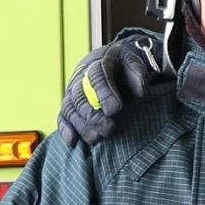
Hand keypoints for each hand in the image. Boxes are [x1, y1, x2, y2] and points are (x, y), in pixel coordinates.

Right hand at [59, 30, 167, 146]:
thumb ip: (138, 74)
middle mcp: (81, 77)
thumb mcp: (135, 63)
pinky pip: (63, 116)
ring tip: (95, 138)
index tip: (115, 109)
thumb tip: (140, 91)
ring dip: (81, 125)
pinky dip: (65, 129)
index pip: (98, 76)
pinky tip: (72, 141)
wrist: (113, 62)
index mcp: (99, 63)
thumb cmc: (125, 66)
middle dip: (93, 114)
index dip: (105, 93)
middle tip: (108, 128)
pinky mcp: (70, 104)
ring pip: (71, 108)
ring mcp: (73, 91)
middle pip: (81, 95)